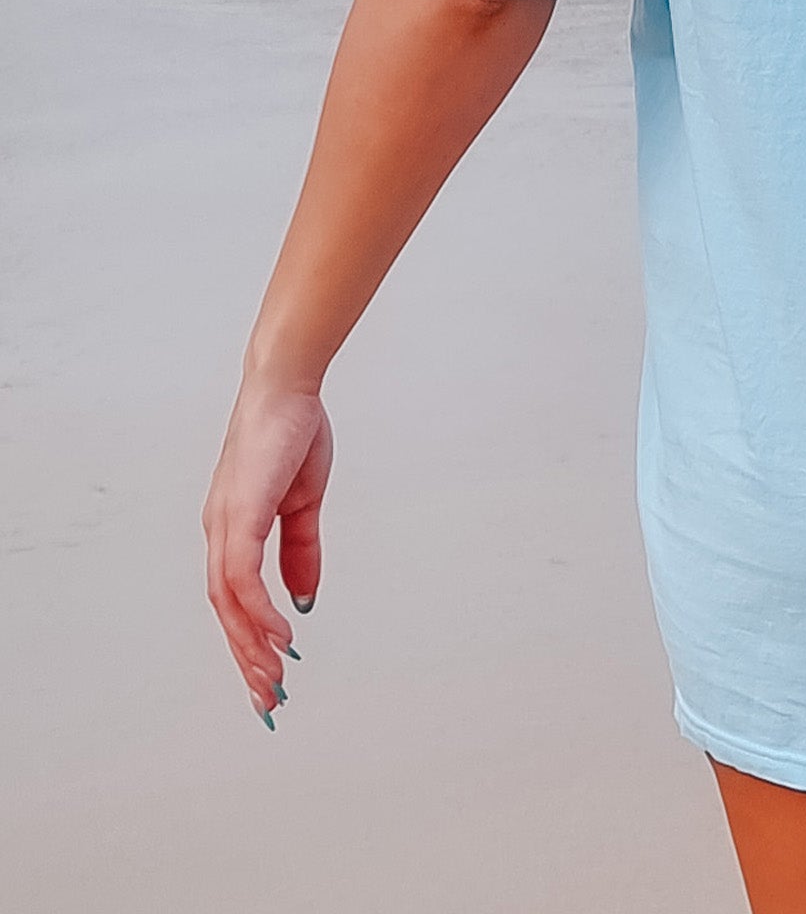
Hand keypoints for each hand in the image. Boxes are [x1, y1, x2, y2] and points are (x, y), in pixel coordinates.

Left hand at [203, 377, 331, 723]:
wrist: (287, 388)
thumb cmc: (293, 434)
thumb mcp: (304, 503)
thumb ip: (302, 551)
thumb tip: (304, 600)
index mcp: (234, 529)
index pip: (236, 599)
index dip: (250, 639)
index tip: (269, 675)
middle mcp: (220, 533)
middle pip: (226, 612)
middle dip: (247, 659)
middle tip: (268, 700)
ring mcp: (224, 525)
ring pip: (229, 603)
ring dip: (251, 645)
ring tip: (275, 678)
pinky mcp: (238, 515)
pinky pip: (242, 578)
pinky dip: (258, 611)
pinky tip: (281, 634)